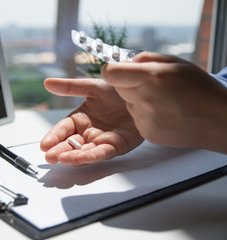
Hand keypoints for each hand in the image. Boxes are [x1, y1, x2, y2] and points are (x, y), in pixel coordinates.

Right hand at [40, 78, 143, 165]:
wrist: (142, 92)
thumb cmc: (117, 90)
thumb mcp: (92, 87)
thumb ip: (70, 87)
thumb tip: (47, 83)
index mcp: (80, 119)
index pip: (63, 129)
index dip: (53, 137)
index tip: (44, 145)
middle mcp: (89, 132)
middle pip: (71, 144)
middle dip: (59, 151)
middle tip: (49, 157)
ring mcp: (102, 140)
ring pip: (84, 151)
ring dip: (73, 157)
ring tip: (62, 159)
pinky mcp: (117, 146)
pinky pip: (102, 152)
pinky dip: (91, 156)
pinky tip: (81, 159)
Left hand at [102, 52, 226, 153]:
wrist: (218, 120)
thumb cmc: (199, 88)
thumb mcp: (175, 63)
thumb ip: (145, 59)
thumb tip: (124, 62)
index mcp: (152, 78)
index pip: (110, 74)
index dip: (111, 70)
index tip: (118, 70)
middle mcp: (145, 100)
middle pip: (118, 88)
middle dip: (128, 83)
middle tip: (150, 84)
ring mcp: (145, 120)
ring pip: (127, 104)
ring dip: (138, 100)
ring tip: (162, 101)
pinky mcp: (147, 133)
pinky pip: (135, 118)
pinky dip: (145, 114)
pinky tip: (164, 113)